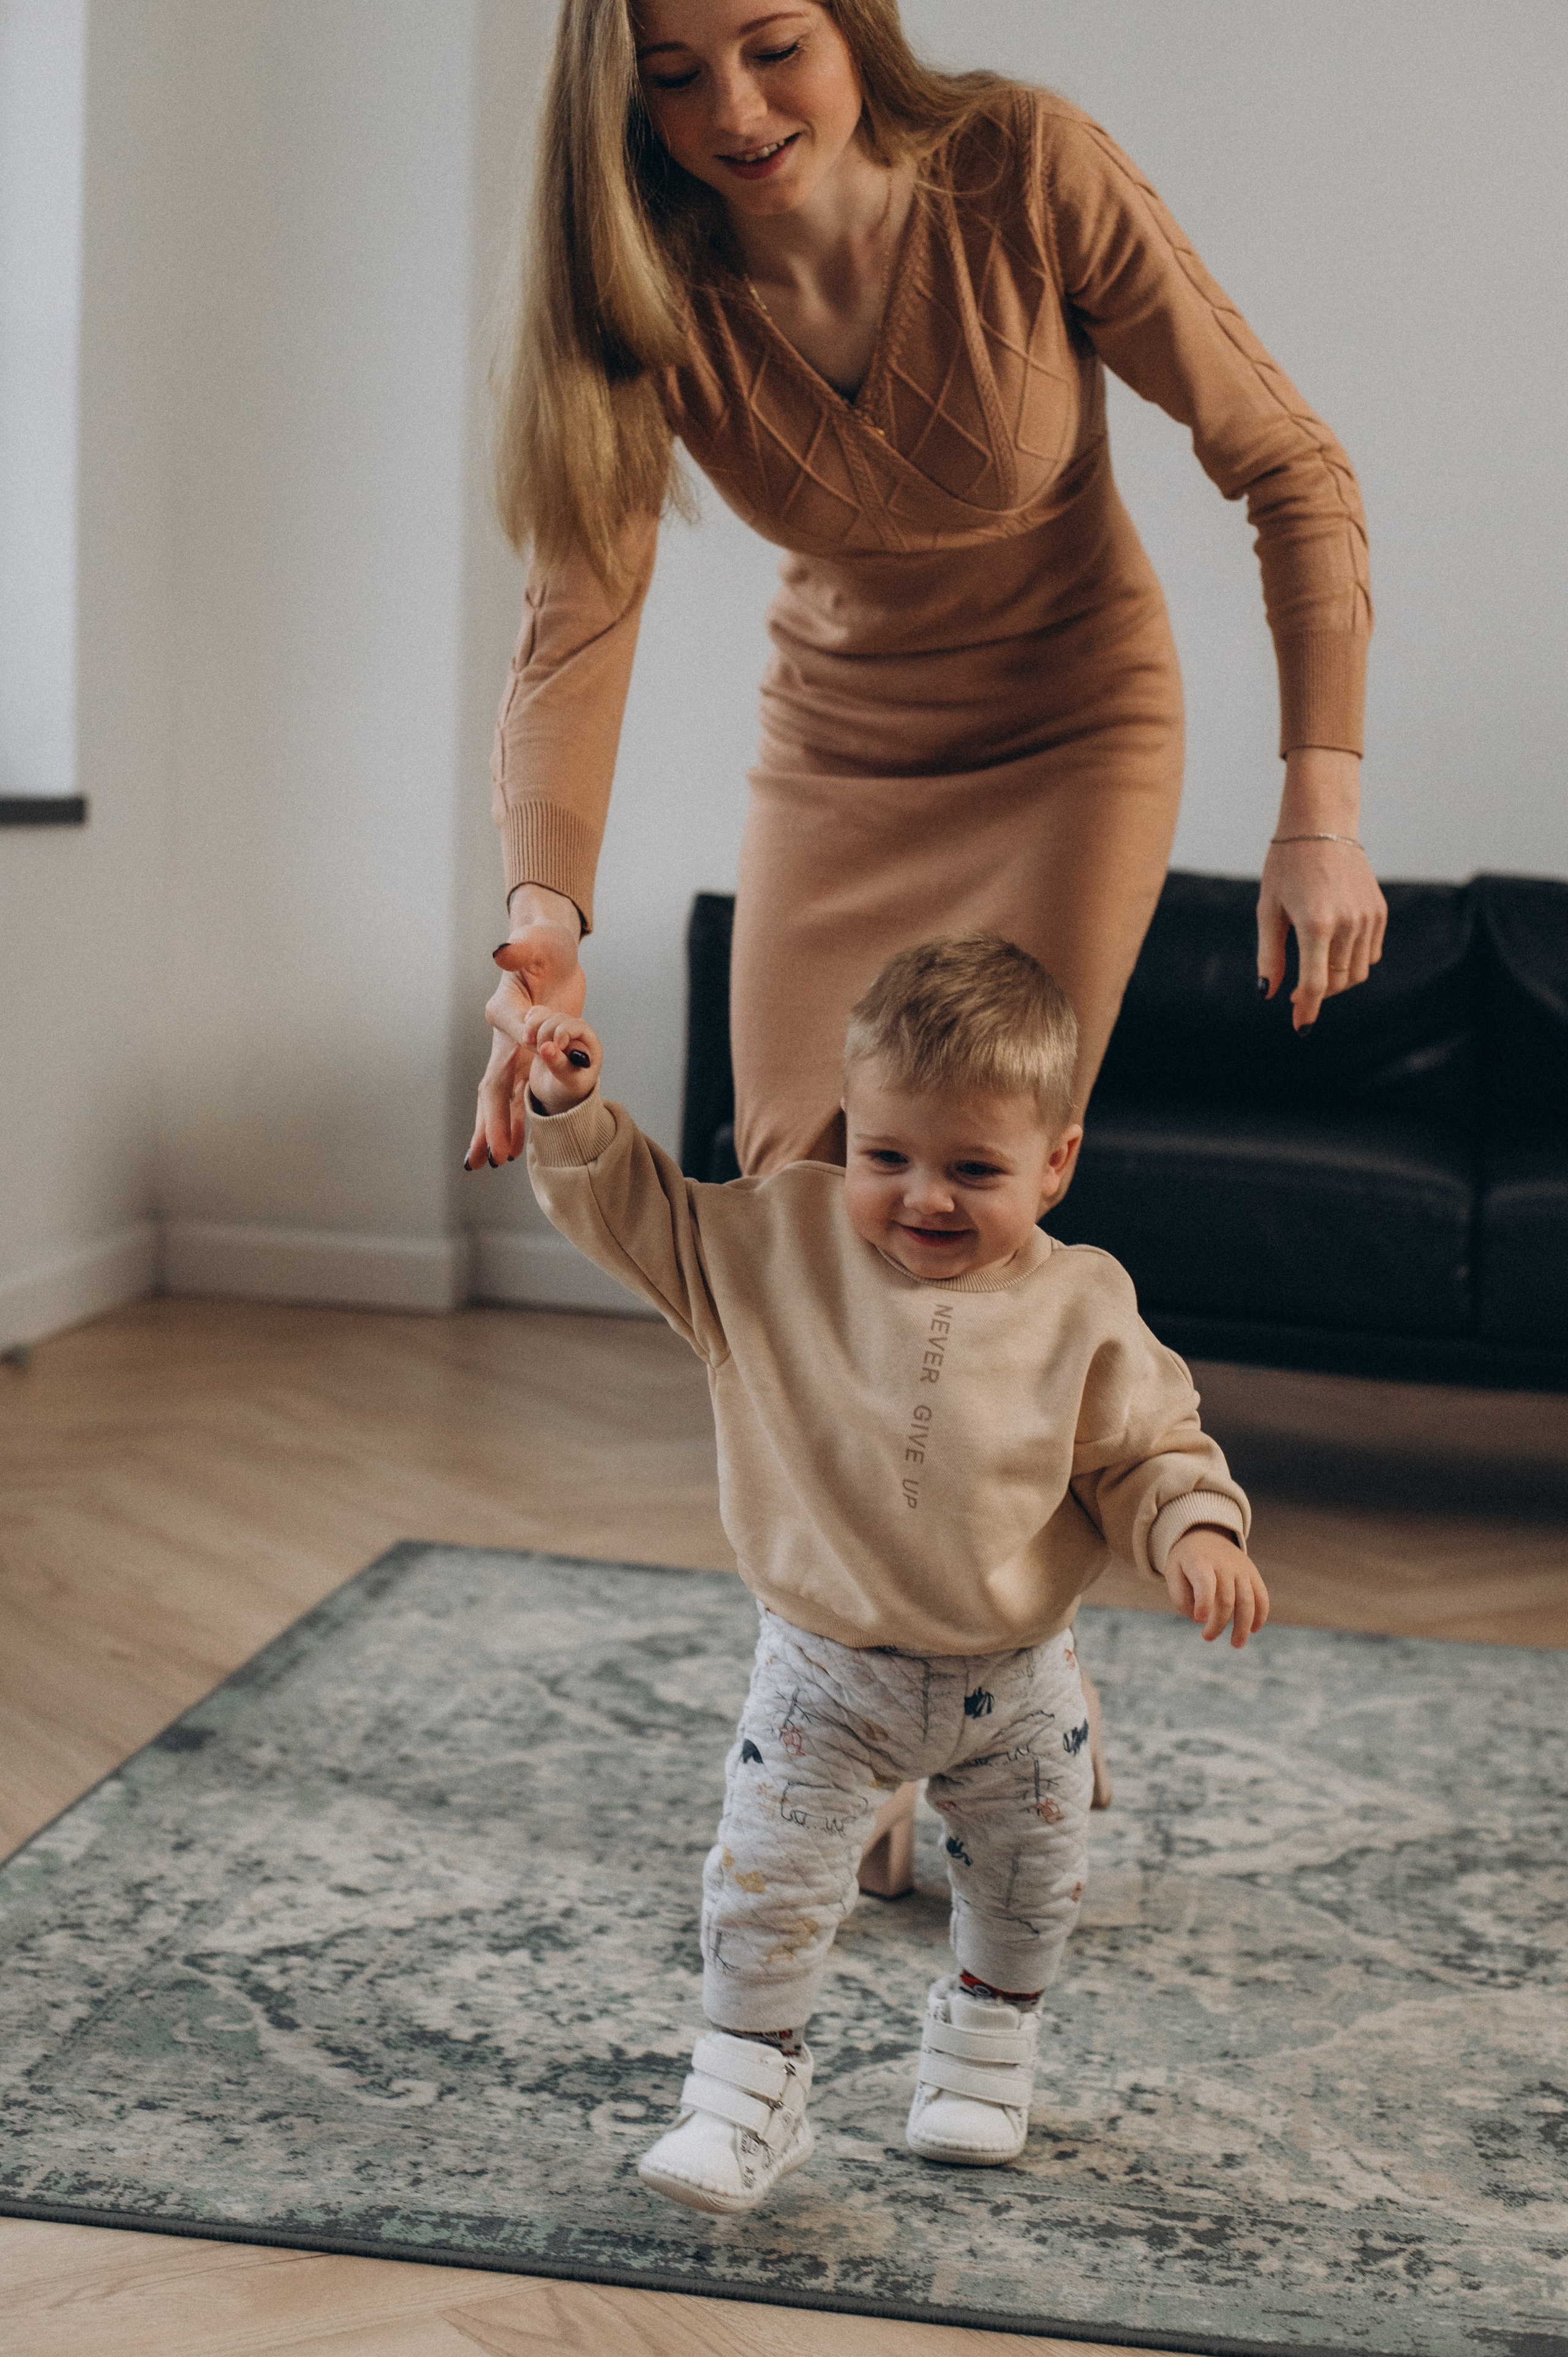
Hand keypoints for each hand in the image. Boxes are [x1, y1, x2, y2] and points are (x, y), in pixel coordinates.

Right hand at [465, 885, 584, 1168]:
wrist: (548, 950)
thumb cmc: (543, 943)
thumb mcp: (536, 942)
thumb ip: (519, 949)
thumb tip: (501, 951)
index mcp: (505, 1009)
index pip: (514, 1030)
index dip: (526, 1038)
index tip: (538, 1045)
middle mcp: (504, 1035)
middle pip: (492, 1085)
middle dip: (489, 1122)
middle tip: (485, 1157)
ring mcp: (514, 1050)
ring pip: (500, 1098)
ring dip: (494, 1130)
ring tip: (486, 1164)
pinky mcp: (527, 1057)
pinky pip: (519, 1095)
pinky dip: (515, 1121)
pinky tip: (514, 1148)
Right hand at [518, 1006, 602, 1115]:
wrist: (557, 1093)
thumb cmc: (569, 1090)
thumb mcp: (569, 1082)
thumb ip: (560, 1065)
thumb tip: (546, 1047)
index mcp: (589, 1043)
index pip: (577, 1025)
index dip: (563, 1032)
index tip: (555, 1046)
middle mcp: (575, 1032)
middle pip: (558, 1018)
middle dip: (545, 1033)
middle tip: (539, 1053)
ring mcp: (559, 1029)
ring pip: (545, 1015)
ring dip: (533, 1026)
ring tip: (528, 1044)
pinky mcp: (545, 1030)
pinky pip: (536, 1015)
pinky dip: (529, 1022)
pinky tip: (526, 1036)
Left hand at [1163, 1530, 1269, 1648]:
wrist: (1204, 1533)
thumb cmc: (1186, 1560)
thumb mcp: (1173, 1572)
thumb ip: (1180, 1597)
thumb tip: (1198, 1619)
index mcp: (1199, 1562)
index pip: (1205, 1583)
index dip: (1204, 1603)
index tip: (1199, 1620)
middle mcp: (1223, 1564)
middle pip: (1227, 1600)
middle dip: (1218, 1624)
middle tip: (1207, 1637)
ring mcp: (1241, 1569)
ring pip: (1248, 1601)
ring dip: (1243, 1626)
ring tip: (1236, 1644)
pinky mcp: (1252, 1573)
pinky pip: (1261, 1596)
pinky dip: (1261, 1614)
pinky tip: (1254, 1629)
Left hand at [1257, 748, 1386, 1030]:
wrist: (1321, 826)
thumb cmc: (1286, 867)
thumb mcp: (1268, 910)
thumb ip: (1269, 955)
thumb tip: (1268, 994)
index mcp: (1316, 925)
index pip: (1315, 984)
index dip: (1306, 1009)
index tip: (1299, 1026)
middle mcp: (1348, 924)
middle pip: (1337, 982)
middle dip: (1318, 994)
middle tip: (1297, 994)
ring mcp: (1368, 918)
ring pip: (1357, 972)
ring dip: (1336, 981)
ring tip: (1314, 970)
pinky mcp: (1379, 911)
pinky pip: (1371, 954)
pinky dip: (1353, 962)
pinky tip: (1333, 952)